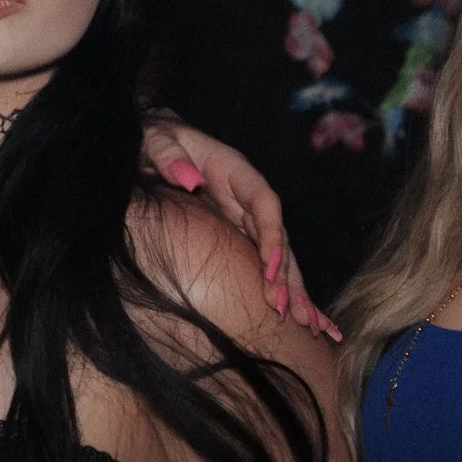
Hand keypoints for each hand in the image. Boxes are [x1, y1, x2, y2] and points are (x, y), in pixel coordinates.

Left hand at [141, 115, 333, 339]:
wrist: (152, 143)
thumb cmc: (155, 138)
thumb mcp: (155, 139)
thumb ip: (168, 155)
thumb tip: (189, 180)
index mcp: (235, 172)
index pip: (264, 203)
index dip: (272, 234)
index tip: (271, 268)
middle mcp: (247, 198)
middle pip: (278, 236)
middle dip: (288, 275)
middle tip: (292, 312)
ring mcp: (244, 218)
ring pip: (278, 255)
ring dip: (293, 289)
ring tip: (310, 324)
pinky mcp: (236, 235)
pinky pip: (263, 263)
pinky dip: (283, 289)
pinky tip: (306, 318)